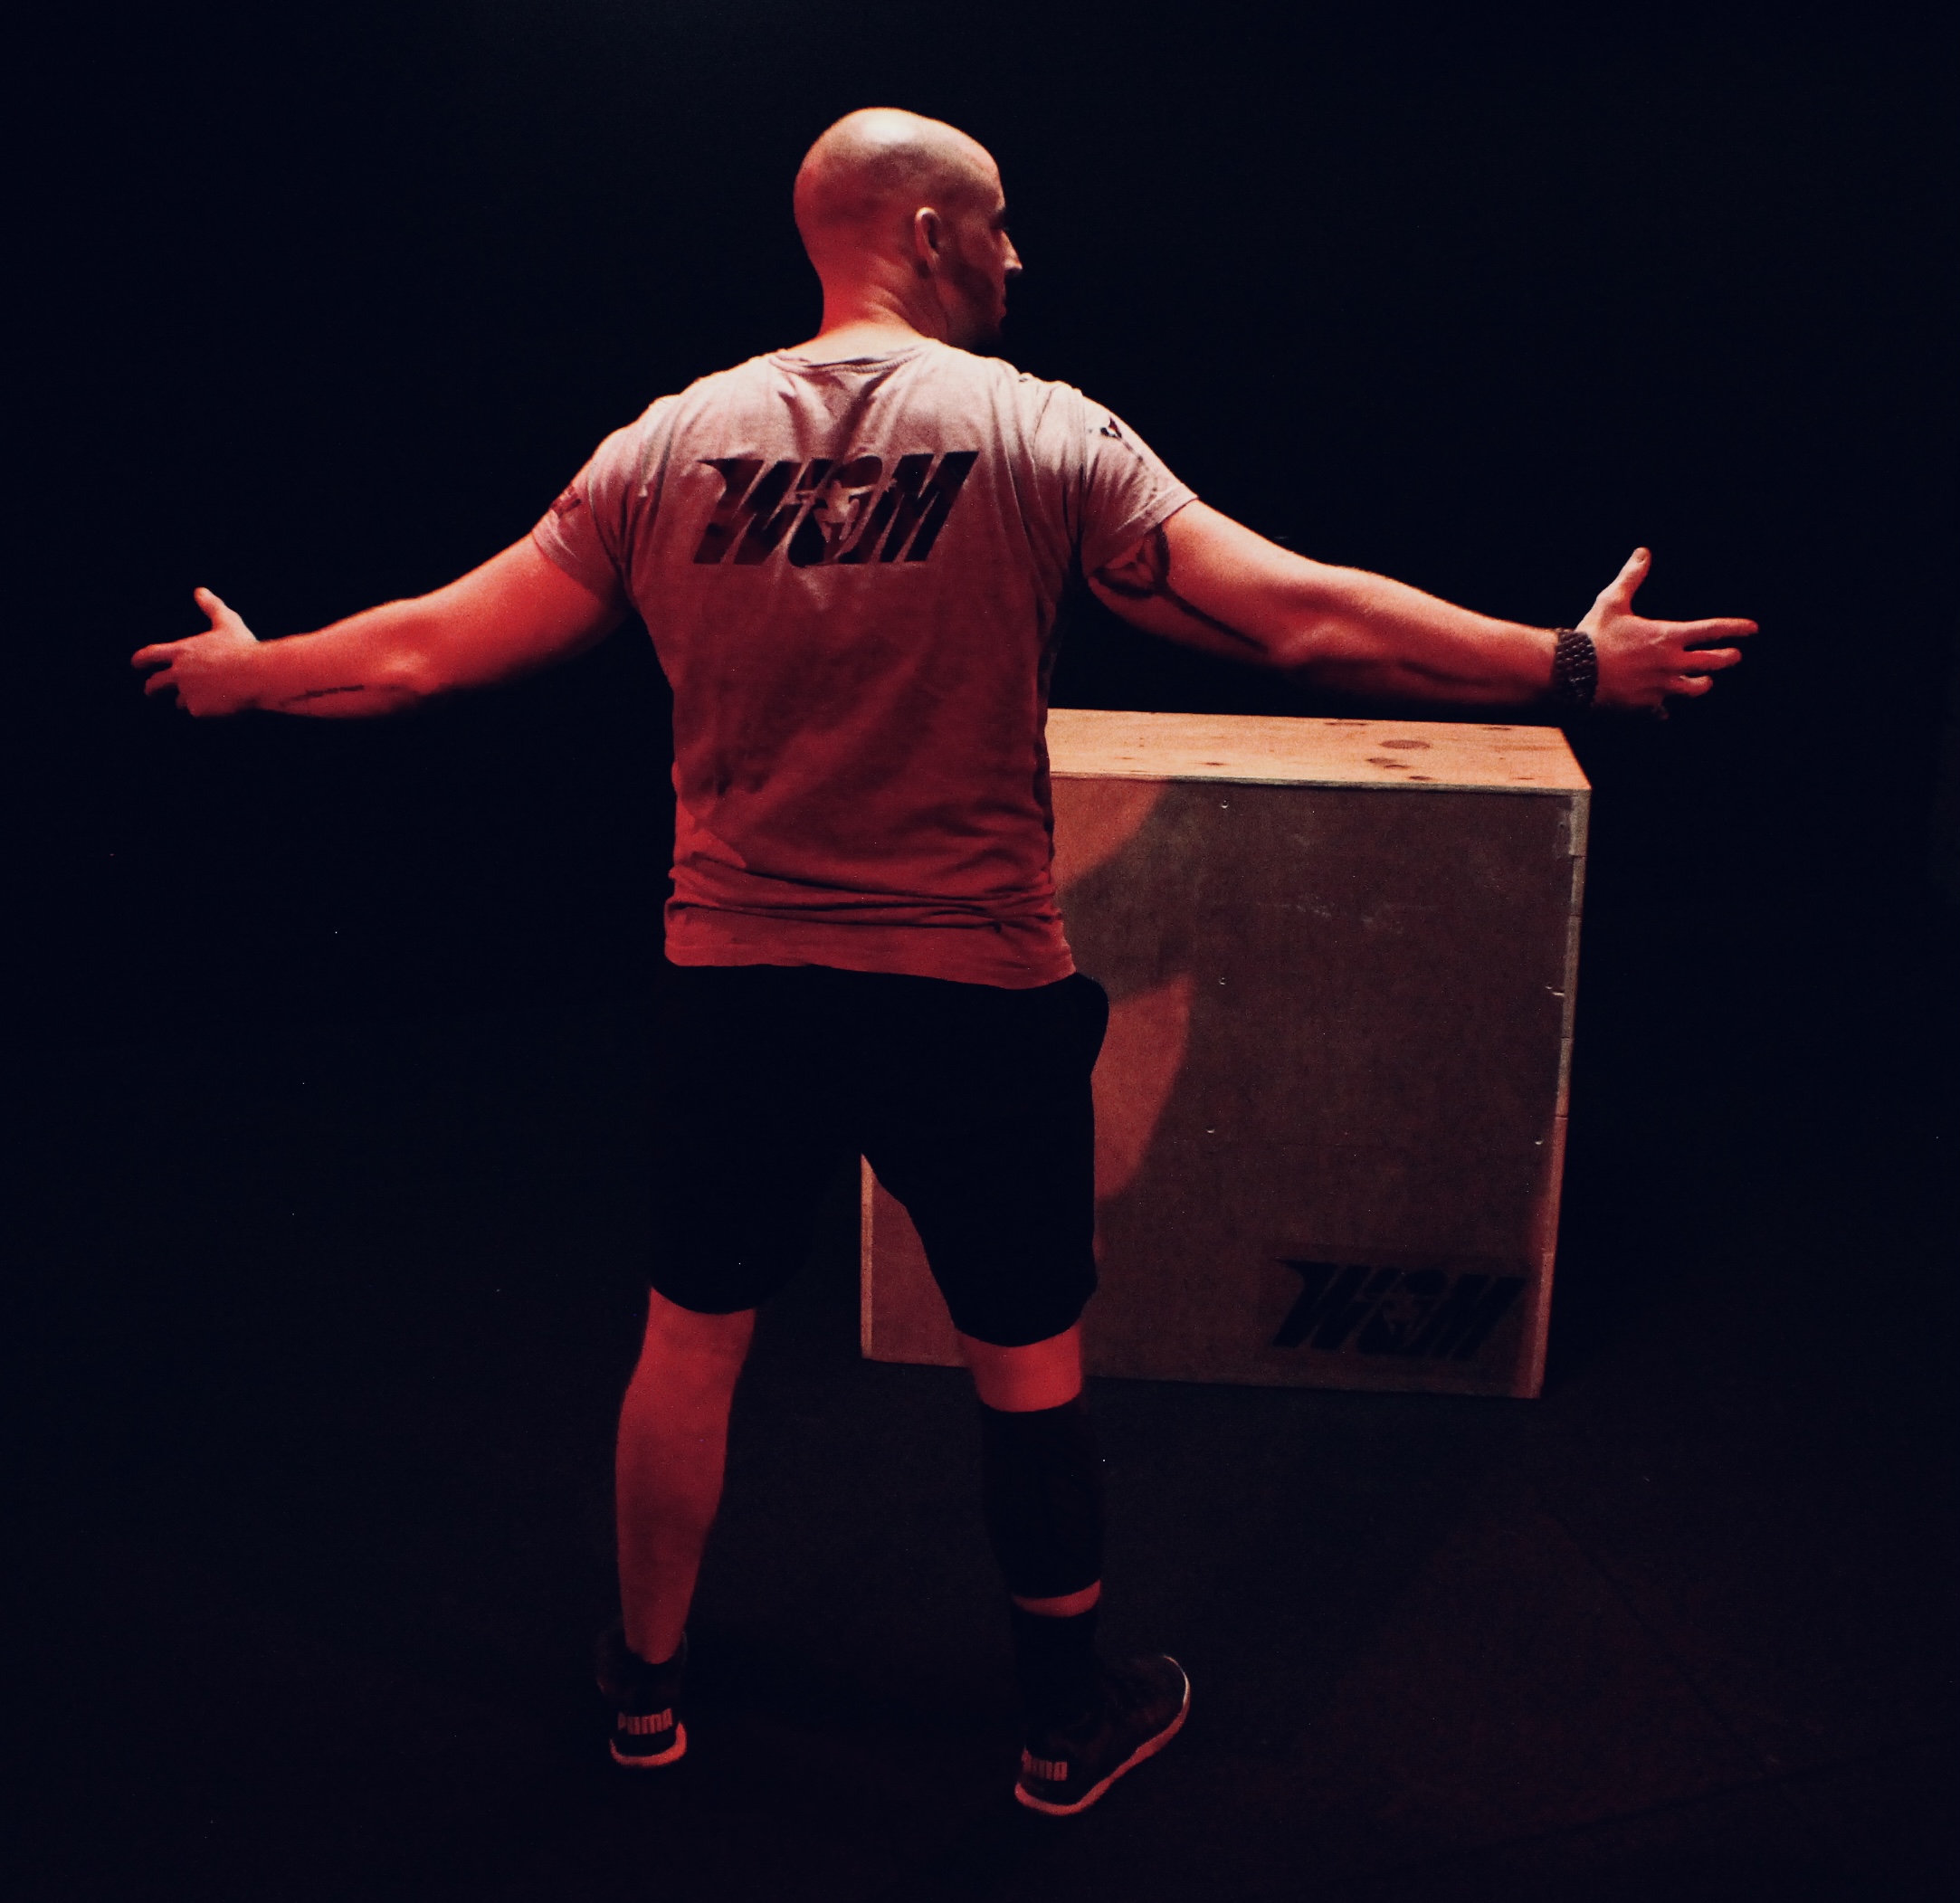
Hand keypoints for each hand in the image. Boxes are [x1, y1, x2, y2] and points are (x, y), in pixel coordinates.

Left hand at [132, 588, 263, 716]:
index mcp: (182, 651)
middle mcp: (179, 672)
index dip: (141, 659)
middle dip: (151, 689)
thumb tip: (200, 591)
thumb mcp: (227, 623)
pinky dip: (207, 710)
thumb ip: (211, 607)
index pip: (151, 655)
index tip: (136, 664)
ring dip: (185, 700)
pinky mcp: (198, 709)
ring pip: (179, 701)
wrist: (258, 675)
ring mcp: (187, 692)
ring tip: (201, 698)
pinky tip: (221, 705)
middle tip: (151, 691)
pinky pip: (199, 712)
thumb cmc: (243, 648)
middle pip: (156, 684)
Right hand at [1580, 548, 1755, 712]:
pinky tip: (1663, 710)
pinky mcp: (1644, 707)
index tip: (1752, 629)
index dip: (1735, 628)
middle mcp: (1670, 664)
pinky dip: (1663, 709)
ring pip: (1694, 689)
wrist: (1571, 674)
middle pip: (1712, 663)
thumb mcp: (1612, 602)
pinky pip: (1662, 711)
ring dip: (1702, 684)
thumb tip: (1643, 553)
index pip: (1712, 631)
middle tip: (1735, 656)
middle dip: (1727, 658)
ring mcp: (1659, 688)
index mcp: (1668, 637)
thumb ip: (1631, 578)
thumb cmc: (1593, 636)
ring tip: (1704, 682)